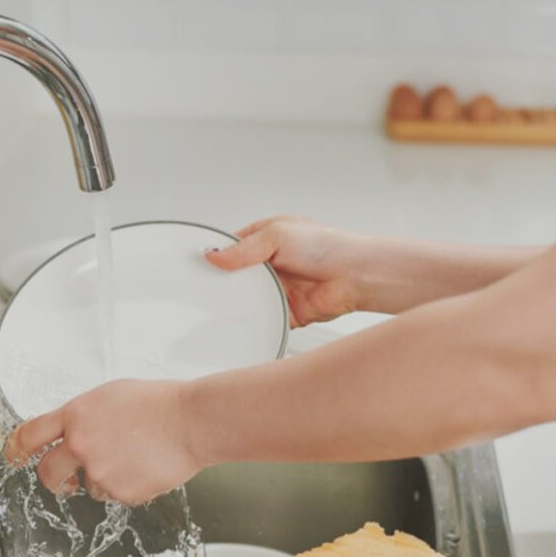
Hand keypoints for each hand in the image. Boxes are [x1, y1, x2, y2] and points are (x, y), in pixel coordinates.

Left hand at [5, 379, 204, 505]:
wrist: (191, 422)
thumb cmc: (159, 403)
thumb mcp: (110, 396)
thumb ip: (83, 416)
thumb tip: (71, 430)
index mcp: (76, 415)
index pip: (29, 435)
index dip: (16, 449)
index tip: (14, 456)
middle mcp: (81, 445)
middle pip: (47, 473)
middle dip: (53, 477)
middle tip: (64, 477)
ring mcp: (100, 472)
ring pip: (86, 486)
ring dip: (100, 477)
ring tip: (130, 457)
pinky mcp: (121, 493)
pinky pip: (114, 494)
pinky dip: (125, 485)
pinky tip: (143, 466)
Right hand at [206, 215, 370, 325]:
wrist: (355, 277)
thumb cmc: (328, 246)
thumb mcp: (278, 235)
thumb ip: (244, 247)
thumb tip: (215, 256)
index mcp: (267, 240)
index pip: (232, 247)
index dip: (216, 255)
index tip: (200, 264)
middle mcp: (271, 264)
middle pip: (237, 276)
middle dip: (225, 282)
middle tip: (208, 288)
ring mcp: (278, 288)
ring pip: (248, 299)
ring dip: (240, 303)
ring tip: (224, 305)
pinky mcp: (285, 311)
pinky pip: (264, 319)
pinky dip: (255, 322)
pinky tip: (245, 321)